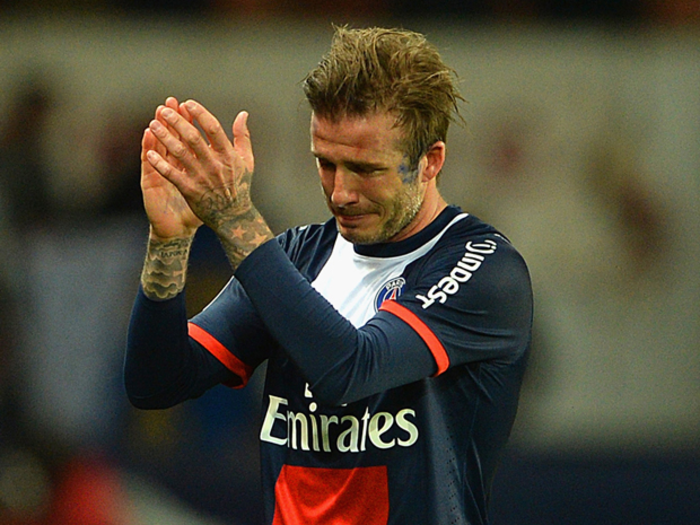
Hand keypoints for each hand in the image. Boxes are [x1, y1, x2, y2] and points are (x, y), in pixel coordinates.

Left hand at [145, 98, 255, 237]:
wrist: (233, 216)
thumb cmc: (240, 186)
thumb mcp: (247, 160)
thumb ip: (243, 136)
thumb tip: (243, 114)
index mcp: (228, 155)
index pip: (213, 128)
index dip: (199, 114)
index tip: (187, 104)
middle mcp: (214, 164)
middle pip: (192, 138)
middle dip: (177, 122)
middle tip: (164, 110)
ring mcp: (201, 177)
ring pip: (179, 153)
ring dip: (164, 138)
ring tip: (153, 124)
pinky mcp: (190, 190)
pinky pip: (172, 174)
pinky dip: (160, 164)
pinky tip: (149, 153)